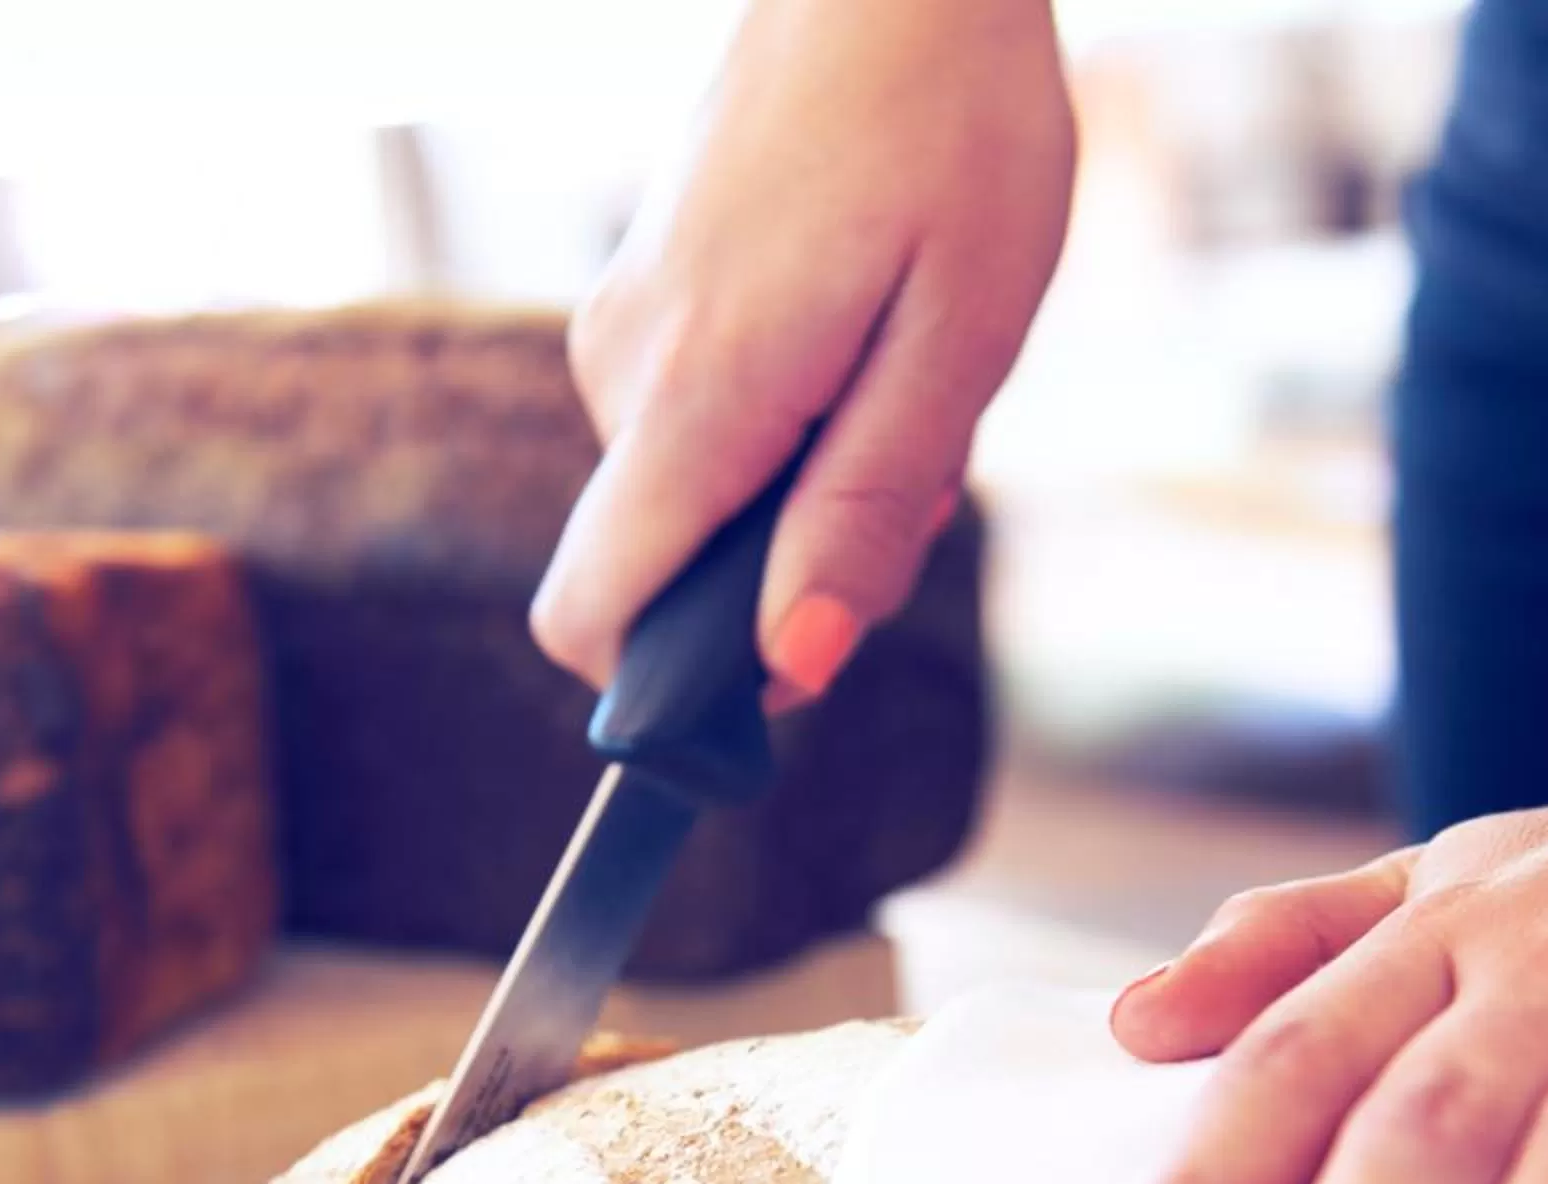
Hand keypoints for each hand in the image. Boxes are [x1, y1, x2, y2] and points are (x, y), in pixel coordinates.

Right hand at [531, 0, 1073, 701]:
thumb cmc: (951, 131)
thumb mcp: (955, 341)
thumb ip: (866, 509)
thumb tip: (795, 662)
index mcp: (693, 400)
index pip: (591, 619)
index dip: (670, 688)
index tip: (784, 673)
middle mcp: (621, 371)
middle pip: (660, 568)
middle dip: (780, 565)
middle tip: (907, 454)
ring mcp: (619, 324)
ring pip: (693, 491)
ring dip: (797, 480)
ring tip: (899, 357)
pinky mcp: (639, 291)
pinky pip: (697, 418)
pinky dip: (780, 417)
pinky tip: (862, 319)